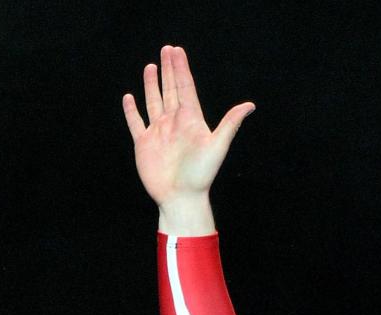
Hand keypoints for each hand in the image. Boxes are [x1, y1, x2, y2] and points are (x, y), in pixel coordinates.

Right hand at [123, 45, 253, 233]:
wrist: (182, 199)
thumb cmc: (201, 175)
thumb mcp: (217, 146)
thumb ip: (230, 123)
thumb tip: (250, 105)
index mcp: (190, 120)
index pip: (185, 87)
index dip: (181, 68)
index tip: (177, 50)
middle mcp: (174, 123)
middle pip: (170, 90)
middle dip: (168, 69)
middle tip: (167, 49)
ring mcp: (158, 133)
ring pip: (154, 102)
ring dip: (152, 85)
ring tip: (151, 66)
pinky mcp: (144, 144)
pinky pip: (136, 122)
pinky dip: (132, 110)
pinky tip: (130, 98)